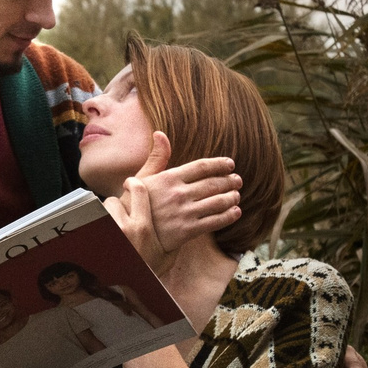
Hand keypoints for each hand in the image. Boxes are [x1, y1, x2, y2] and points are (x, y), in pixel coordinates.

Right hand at [103, 132, 242, 261]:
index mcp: (169, 178)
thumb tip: (160, 133)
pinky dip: (229, 216)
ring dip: (232, 197)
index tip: (230, 164)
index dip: (219, 164)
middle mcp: (178, 193)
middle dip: (229, 181)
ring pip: (218, 202)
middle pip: (213, 184)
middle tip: (238, 180)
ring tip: (236, 195)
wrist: (129, 234)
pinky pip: (215, 221)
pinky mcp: (187, 231)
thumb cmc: (135, 204)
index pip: (201, 167)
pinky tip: (235, 212)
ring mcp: (184, 212)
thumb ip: (156, 157)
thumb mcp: (142, 178)